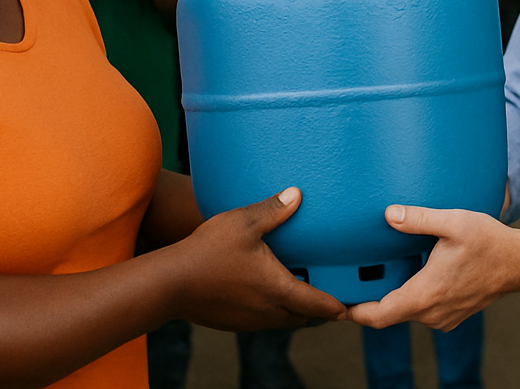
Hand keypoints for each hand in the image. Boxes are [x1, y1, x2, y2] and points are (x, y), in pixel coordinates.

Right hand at [168, 188, 346, 330]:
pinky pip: (263, 321)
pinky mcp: (233, 324)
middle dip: (319, 310)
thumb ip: (273, 210)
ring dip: (295, 311)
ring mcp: (250, 321)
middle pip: (304, 319)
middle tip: (331, 296)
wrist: (169, 284)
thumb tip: (297, 194)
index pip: (319, 305)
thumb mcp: (243, 223)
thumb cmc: (208, 251)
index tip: (350, 305)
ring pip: (283, 321)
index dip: (337, 306)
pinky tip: (267, 293)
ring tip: (302, 292)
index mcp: (278, 289)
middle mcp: (268, 311)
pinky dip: (274, 311)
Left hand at [347, 205, 517, 331]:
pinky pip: (423, 310)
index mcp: (426, 295)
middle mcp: (432, 313)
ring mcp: (443, 317)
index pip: (379, 316)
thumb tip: (388, 214)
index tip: (335, 304)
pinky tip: (410, 273)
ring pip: (406, 312)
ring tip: (377, 273)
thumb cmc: (490, 242)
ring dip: (391, 297)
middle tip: (349, 278)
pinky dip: (411, 296)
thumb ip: (419, 219)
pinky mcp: (452, 314)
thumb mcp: (454, 222)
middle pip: (389, 314)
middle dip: (369, 300)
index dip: (353, 313)